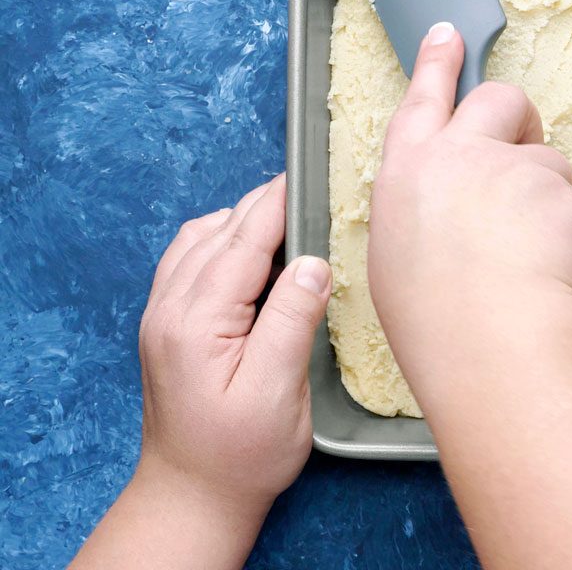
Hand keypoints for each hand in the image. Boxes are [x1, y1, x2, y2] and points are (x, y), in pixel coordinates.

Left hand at [136, 174, 328, 512]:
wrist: (192, 495)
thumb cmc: (242, 454)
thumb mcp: (278, 391)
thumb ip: (292, 321)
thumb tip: (312, 261)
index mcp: (196, 322)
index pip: (243, 242)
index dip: (278, 204)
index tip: (309, 174)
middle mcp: (168, 309)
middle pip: (218, 232)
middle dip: (262, 204)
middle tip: (309, 186)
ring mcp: (161, 315)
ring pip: (198, 240)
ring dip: (240, 220)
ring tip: (287, 215)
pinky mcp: (166, 324)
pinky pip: (188, 260)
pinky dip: (221, 240)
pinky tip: (251, 250)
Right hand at [363, 25, 571, 569]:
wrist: (489, 337)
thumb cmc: (433, 316)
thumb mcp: (398, 255)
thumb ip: (426, 210)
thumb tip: (451, 210)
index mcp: (409, 170)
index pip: (423, 100)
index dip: (436, 64)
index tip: (448, 35)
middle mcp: (460, 154)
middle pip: (499, 100)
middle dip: (518, 117)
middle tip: (524, 150)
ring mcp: (515, 168)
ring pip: (547, 164)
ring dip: (546, 197)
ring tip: (528, 255)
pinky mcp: (563, 193)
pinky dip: (570, 236)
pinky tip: (551, 272)